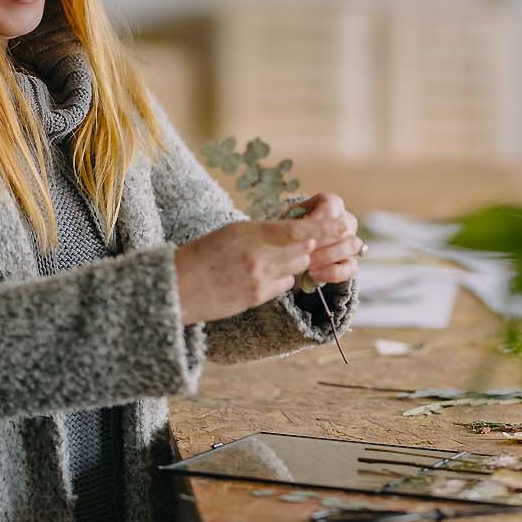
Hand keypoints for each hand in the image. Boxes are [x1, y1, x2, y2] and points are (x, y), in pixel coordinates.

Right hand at [173, 213, 343, 324]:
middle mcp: (260, 257)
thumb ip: (263, 231)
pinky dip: (282, 279)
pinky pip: (283, 286)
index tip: (343, 223)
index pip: (299, 230)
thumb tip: (291, 229)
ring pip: (295, 269)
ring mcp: (259, 280)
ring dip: (294, 261)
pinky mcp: (256, 299)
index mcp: (252, 234)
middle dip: (309, 244)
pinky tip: (266, 274)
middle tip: (313, 239)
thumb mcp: (232, 231)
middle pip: (303, 250)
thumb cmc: (202, 252)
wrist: (178, 286)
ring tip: (276, 256)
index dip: (325, 227)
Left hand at [285, 192, 361, 284]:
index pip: (330, 209)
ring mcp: (351, 241)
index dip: (316, 222)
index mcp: (332, 203)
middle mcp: (346, 220)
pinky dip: (333, 273)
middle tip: (304, 252)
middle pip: (343, 228)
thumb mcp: (288, 218)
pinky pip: (350, 268)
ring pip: (351, 246)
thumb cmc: (291, 228)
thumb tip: (291, 216)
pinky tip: (315, 275)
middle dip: (322, 242)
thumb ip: (291, 217)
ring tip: (309, 264)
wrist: (296, 246)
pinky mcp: (351, 261)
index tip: (301, 233)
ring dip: (328, 256)